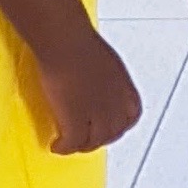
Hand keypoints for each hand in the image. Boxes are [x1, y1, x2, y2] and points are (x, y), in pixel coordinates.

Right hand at [30, 28, 140, 155]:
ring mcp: (97, 114)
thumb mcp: (104, 58)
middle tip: (86, 140)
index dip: (118, 125)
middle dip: (100, 138)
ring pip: (93, 141)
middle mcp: (116, 104)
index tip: (108, 126)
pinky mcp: (75, 120)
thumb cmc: (79, 39)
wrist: (65, 41)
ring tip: (70, 144)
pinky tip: (57, 146)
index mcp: (125, 87)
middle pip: (113, 132)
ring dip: (82, 146)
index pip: (131, 116)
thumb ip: (104, 74)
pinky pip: (72, 143)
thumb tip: (94, 77)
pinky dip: (65, 148)